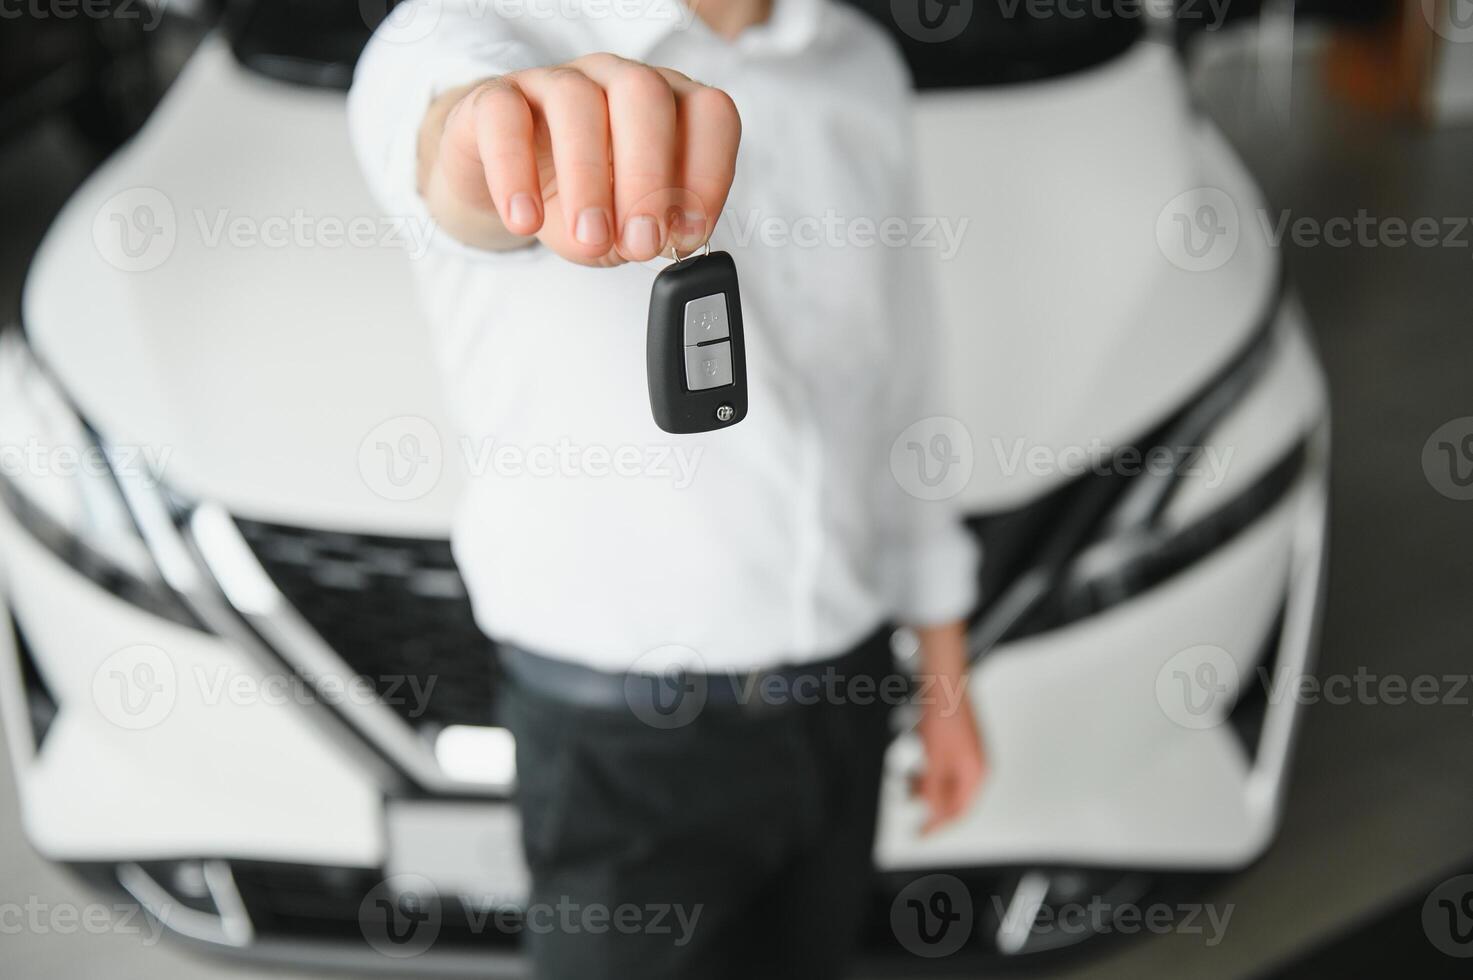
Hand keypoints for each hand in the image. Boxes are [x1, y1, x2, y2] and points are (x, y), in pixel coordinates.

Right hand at [422, 53, 740, 264]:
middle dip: (648, 177)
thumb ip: (640, 236)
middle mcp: (617, 81)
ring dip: (587, 177)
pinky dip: (514, 171)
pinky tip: (525, 218)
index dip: (709, 173)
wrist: (501, 179)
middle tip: (640, 243)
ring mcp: (556, 82)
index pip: (709, 114)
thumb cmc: (577, 196)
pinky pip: (504, 117)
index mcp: (667, 106)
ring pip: (576, 102)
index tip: (688, 234)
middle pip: (644, 96)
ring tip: (588, 237)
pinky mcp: (496, 97)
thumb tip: (644, 246)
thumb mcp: (621, 227)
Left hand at [909, 621, 987, 832]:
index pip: (959, 811)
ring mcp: (967, 752)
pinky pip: (942, 765)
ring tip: (906, 783)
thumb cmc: (944, 714)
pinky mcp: (957, 741)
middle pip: (953, 796)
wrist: (943, 682)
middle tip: (909, 803)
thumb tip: (933, 812)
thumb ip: (934, 789)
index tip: (920, 834)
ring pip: (945, 780)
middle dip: (929, 803)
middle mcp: (975, 764)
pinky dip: (928, 770)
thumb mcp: (934, 760)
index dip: (938, 826)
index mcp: (975, 773)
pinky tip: (916, 765)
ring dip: (925, 785)